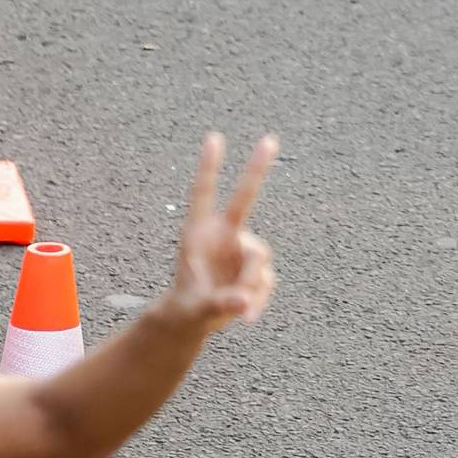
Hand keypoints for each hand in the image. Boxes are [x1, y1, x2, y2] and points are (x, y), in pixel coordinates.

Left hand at [163, 133, 276, 337]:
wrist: (197, 319)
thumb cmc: (187, 307)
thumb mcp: (196, 310)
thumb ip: (218, 304)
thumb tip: (243, 300)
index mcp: (198, 235)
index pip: (203, 196)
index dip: (209, 167)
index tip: (214, 138)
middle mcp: (224, 235)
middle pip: (244, 197)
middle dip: (257, 168)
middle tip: (270, 139)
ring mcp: (242, 249)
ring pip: (259, 258)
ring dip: (251, 284)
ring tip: (238, 310)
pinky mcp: (256, 268)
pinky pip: (266, 280)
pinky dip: (260, 298)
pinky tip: (247, 316)